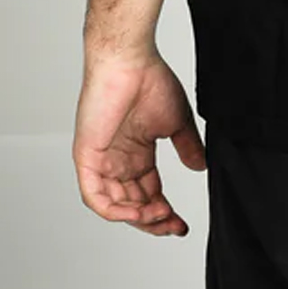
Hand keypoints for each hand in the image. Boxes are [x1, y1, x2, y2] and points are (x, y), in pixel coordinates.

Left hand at [73, 47, 205, 235]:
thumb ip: (187, 147)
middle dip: (154, 220)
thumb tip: (200, 168)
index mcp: (137, 153)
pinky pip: (95, 196)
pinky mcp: (87, 158)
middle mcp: (118, 161)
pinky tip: (136, 212)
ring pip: (115, 205)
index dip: (164, 212)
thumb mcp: (177, 122)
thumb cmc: (150, 81)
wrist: (130, 61)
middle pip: (133, 204)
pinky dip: (115, 210)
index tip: (182, 224)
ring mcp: (101, 161)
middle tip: (173, 226)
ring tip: (160, 216)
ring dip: (138, 217)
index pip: (148, 193)